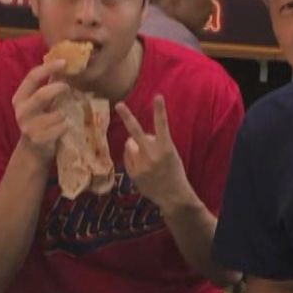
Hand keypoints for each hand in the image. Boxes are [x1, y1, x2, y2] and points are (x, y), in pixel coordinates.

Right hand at [13, 57, 71, 160]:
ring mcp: (28, 127)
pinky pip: (61, 128)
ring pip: (57, 114)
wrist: (34, 149)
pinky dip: (66, 125)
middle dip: (59, 89)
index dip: (48, 67)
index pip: (32, 77)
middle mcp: (21, 111)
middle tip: (68, 87)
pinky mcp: (38, 139)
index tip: (64, 62)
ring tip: (66, 114)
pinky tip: (65, 127)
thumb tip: (63, 63)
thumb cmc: (40, 119)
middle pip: (42, 95)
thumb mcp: (40, 101)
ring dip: (65, 113)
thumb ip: (48, 83)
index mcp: (20, 97)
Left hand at [114, 95, 195, 209]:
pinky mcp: (134, 174)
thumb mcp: (171, 154)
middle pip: (136, 133)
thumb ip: (156, 144)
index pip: (162, 126)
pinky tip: (143, 168)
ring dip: (134, 146)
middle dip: (127, 117)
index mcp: (166, 149)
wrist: (173, 196)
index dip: (159, 110)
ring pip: (130, 146)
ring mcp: (141, 166)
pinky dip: (132, 159)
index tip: (157, 96)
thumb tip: (135, 138)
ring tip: (146, 158)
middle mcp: (152, 156)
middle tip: (119, 104)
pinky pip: (127, 158)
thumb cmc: (173, 171)